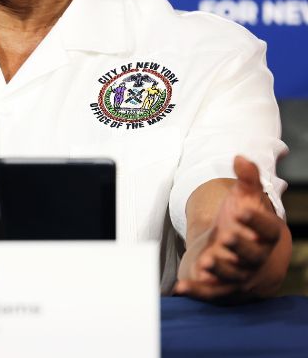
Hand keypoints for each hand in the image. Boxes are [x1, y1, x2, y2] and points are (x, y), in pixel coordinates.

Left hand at [174, 156, 286, 301]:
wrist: (238, 249)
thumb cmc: (241, 221)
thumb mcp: (245, 198)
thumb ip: (246, 180)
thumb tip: (239, 158)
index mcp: (266, 235)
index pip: (268, 230)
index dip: (256, 221)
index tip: (241, 210)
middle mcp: (256, 257)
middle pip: (253, 255)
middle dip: (240, 247)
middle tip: (226, 237)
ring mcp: (239, 274)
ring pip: (233, 276)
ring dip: (220, 270)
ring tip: (206, 262)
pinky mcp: (220, 287)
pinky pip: (211, 293)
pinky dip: (197, 291)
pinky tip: (181, 287)